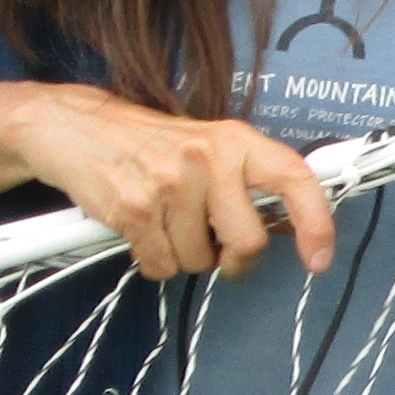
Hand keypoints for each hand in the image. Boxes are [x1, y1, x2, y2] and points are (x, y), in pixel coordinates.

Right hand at [7, 88, 333, 279]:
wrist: (75, 128)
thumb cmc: (147, 144)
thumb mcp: (206, 145)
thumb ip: (244, 181)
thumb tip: (286, 227)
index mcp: (234, 140)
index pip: (293, 178)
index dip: (316, 222)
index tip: (319, 258)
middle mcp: (207, 158)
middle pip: (247, 242)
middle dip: (231, 258)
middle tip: (212, 244)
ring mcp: (170, 184)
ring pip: (198, 261)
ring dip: (183, 255)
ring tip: (164, 221)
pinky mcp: (134, 210)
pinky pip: (162, 266)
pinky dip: (153, 260)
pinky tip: (142, 231)